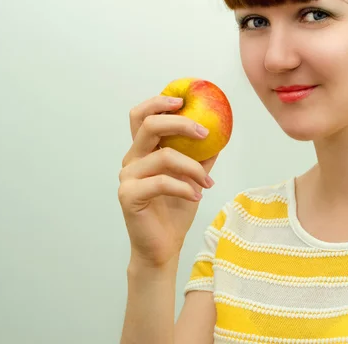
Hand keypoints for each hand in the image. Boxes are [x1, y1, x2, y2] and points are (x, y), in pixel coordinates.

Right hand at [118, 95, 218, 269]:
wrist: (163, 247)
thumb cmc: (175, 211)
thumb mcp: (193, 177)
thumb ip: (201, 156)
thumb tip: (221, 133)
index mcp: (142, 151)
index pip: (141, 116)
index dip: (158, 102)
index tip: (183, 99)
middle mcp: (131, 160)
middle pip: (148, 125)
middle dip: (179, 123)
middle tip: (204, 132)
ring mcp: (127, 177)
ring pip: (163, 156)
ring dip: (192, 167)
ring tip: (207, 181)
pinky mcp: (128, 195)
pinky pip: (161, 182)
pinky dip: (184, 187)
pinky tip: (196, 195)